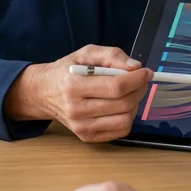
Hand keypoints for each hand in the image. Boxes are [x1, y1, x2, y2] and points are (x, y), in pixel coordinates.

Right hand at [3, 45, 153, 141]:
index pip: (115, 87)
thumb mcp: (85, 53)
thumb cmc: (66, 71)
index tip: (146, 72)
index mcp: (74, 86)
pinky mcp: (87, 137)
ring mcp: (81, 127)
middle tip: (141, 80)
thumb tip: (135, 67)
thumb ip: (111, 55)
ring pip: (125, 120)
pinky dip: (127, 117)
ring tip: (130, 93)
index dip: (137, 79)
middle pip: (123, 103)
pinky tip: (121, 106)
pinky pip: (120, 131)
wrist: (43, 93)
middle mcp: (76, 110)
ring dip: (135, 104)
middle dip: (139, 90)